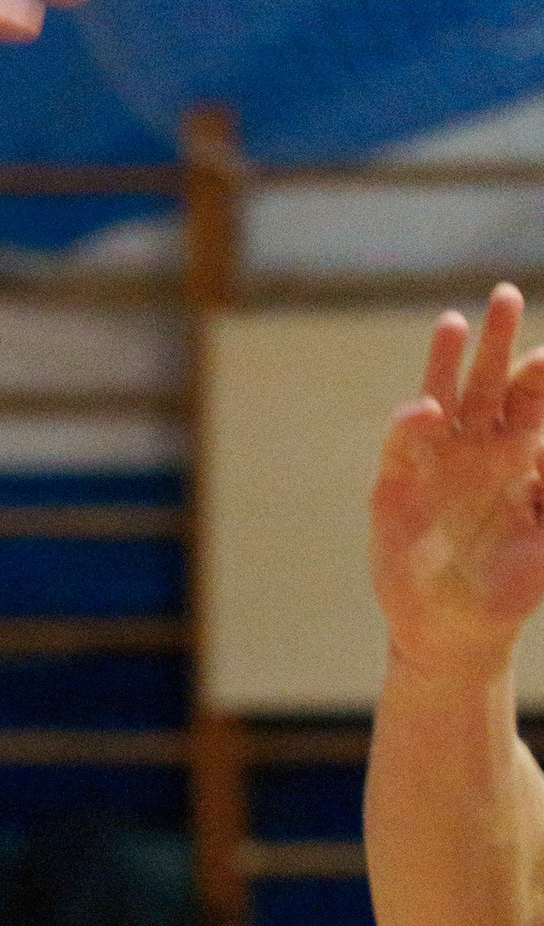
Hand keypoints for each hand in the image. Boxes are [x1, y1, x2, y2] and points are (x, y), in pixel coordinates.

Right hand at [371, 287, 543, 679]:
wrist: (460, 631)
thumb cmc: (514, 583)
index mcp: (520, 451)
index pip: (534, 395)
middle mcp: (476, 446)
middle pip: (489, 380)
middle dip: (498, 340)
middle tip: (507, 294)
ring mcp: (434, 462)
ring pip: (441, 397)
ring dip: (445, 361)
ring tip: (454, 322)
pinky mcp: (395, 487)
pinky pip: (403, 446)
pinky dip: (411, 425)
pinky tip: (428, 408)